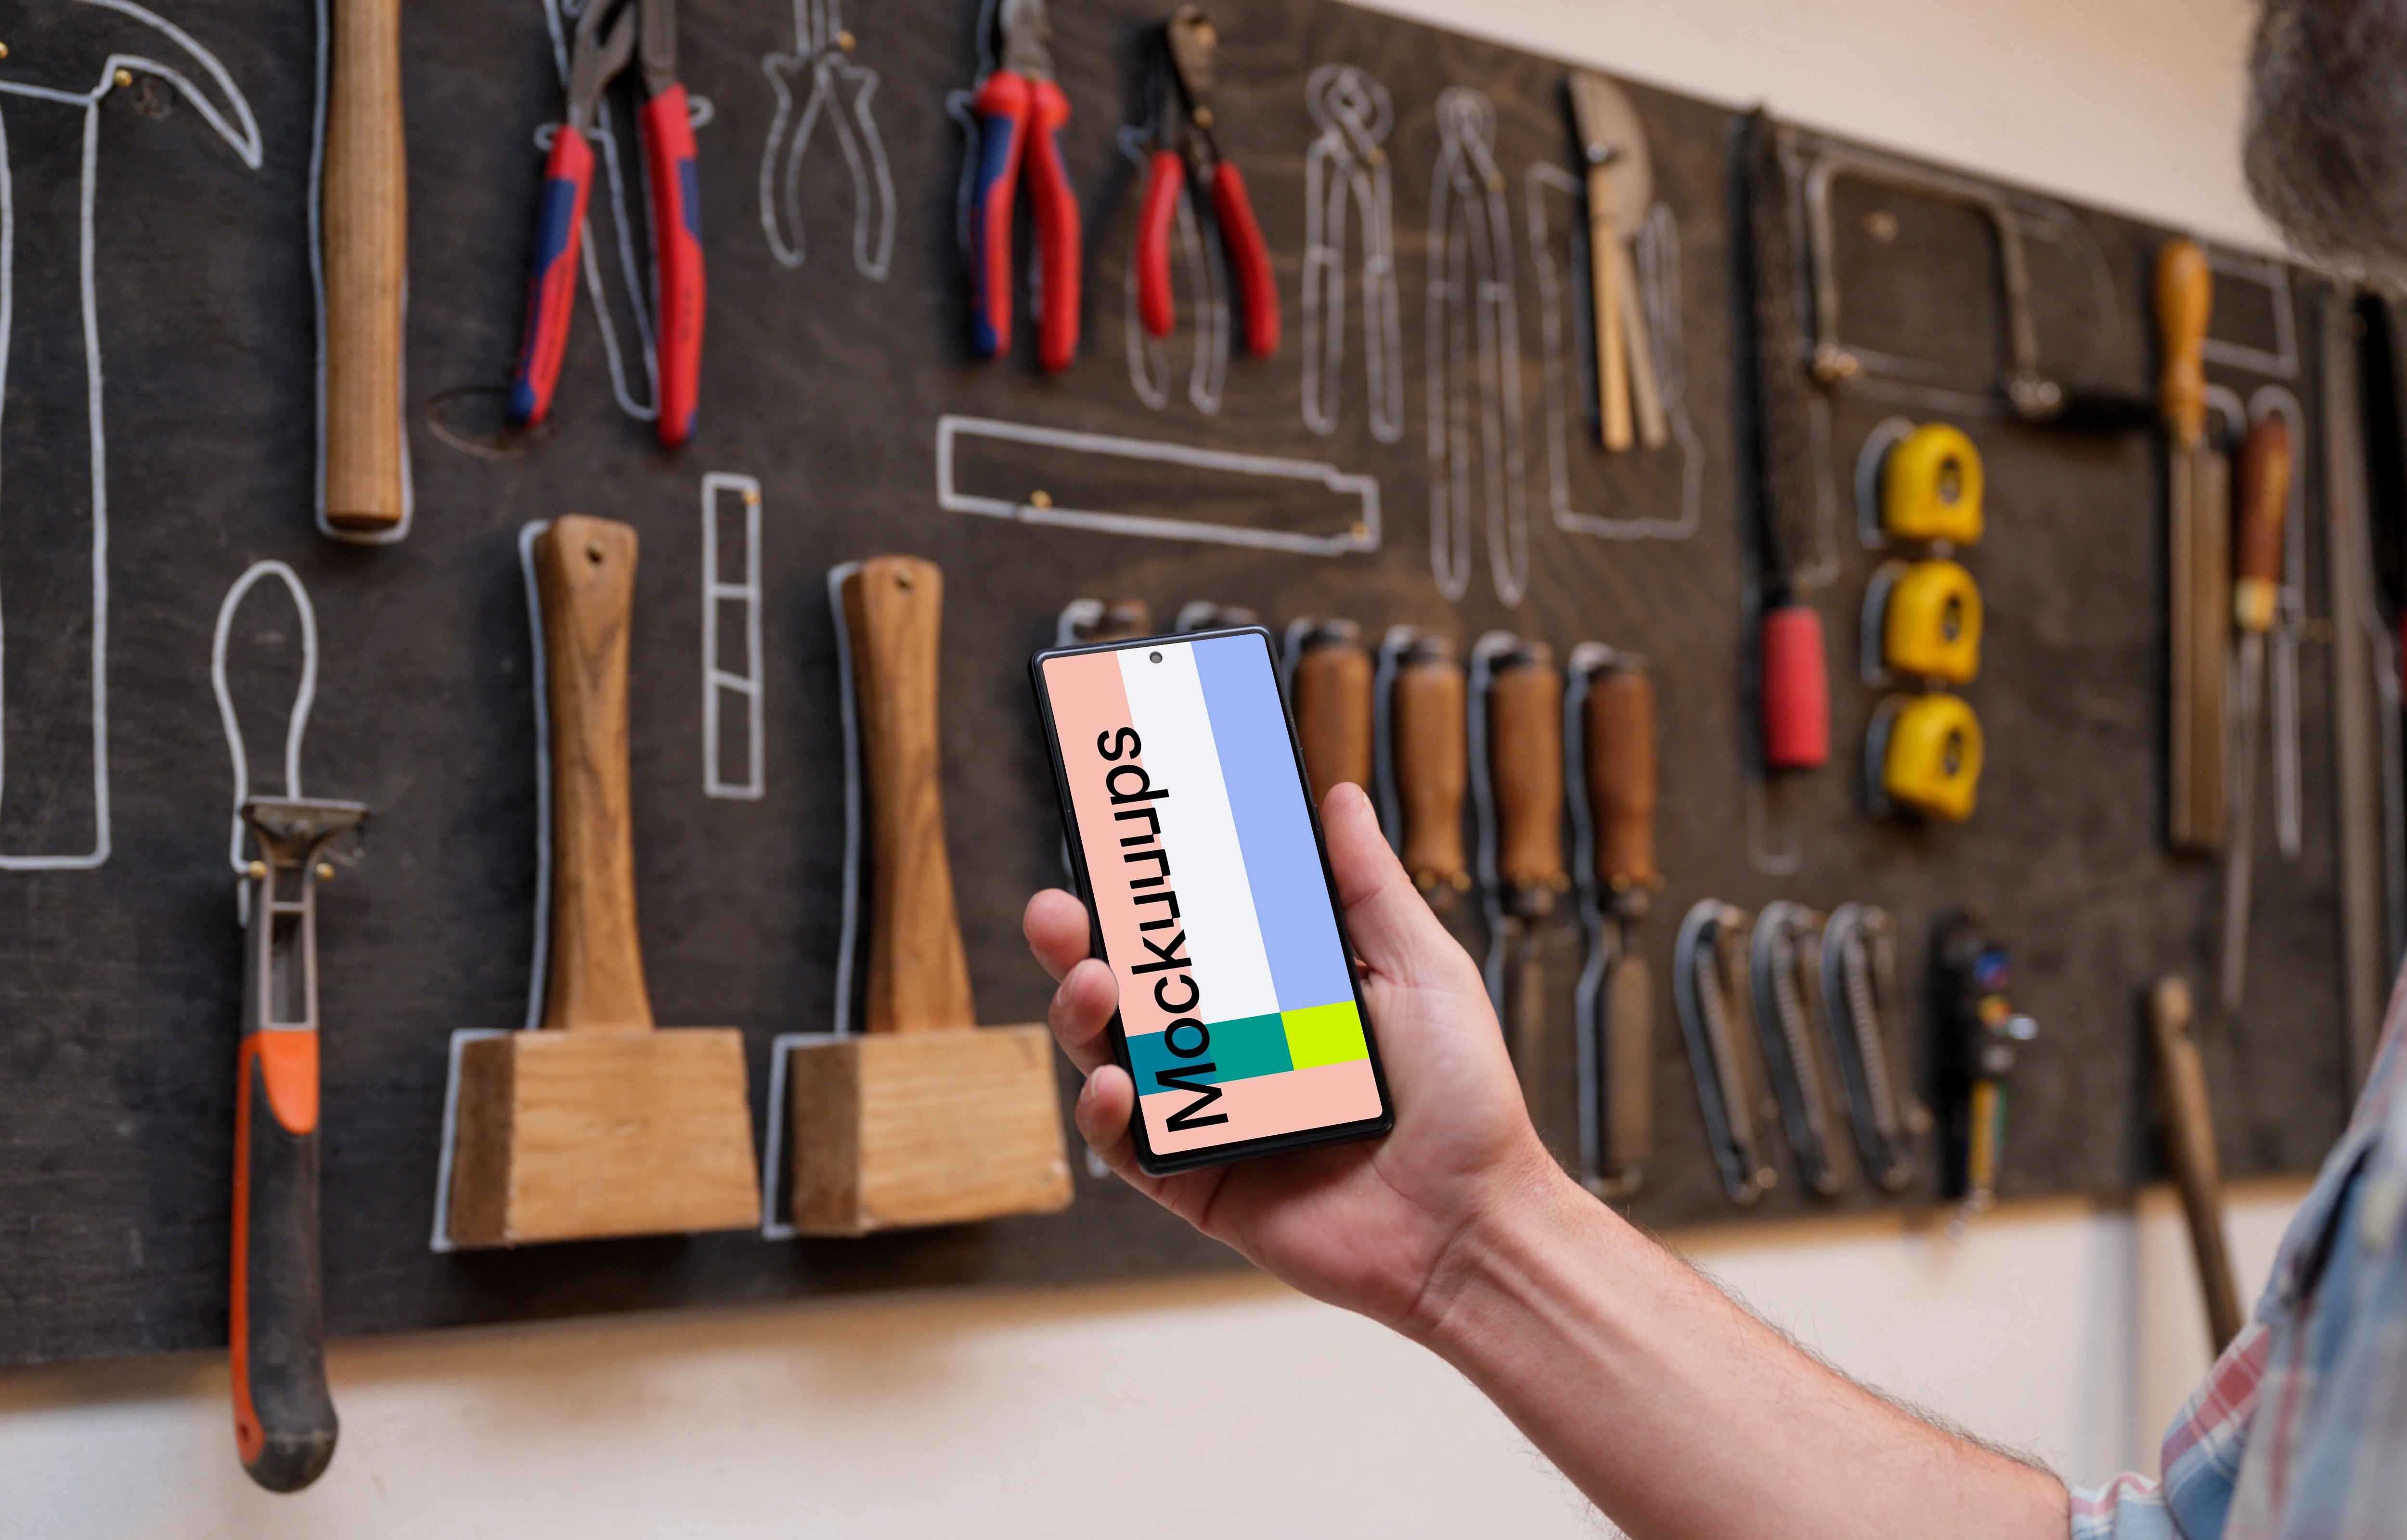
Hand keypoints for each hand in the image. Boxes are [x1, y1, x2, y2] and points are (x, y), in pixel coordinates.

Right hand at [1023, 781, 1559, 1331]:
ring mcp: (1210, 1117)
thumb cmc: (1463, 1098)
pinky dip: (1107, 1114)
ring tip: (1090, 984)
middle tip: (1057, 910)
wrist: (1474, 1220)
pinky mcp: (1199, 1184)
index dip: (1140, 893)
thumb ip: (1369, 887)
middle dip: (1078, 945)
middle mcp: (1231, 1051)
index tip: (1107, 841)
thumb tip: (1338, 797)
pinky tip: (1119, 1085)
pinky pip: (1129, 1149)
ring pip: (1112, 1059)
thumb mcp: (1422, 970)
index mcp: (1275, 995)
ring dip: (1082, 1017)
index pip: (1188, 933)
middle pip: (1129, 990)